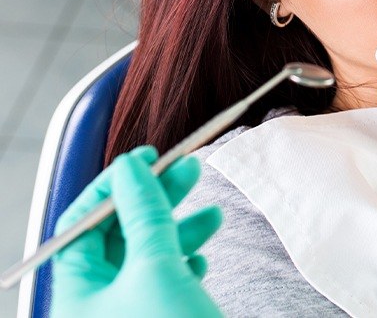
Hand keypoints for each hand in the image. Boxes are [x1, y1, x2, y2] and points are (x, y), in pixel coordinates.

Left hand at [52, 146, 222, 317]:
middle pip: (121, 233)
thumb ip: (143, 212)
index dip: (115, 184)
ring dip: (182, 229)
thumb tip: (131, 167)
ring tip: (214, 215)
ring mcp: (128, 313)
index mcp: (78, 293)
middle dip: (159, 199)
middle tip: (189, 168)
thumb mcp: (156, 265)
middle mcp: (96, 304)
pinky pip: (164, 282)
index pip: (83, 222)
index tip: (150, 157)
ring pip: (149, 256)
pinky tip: (200, 260)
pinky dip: (184, 263)